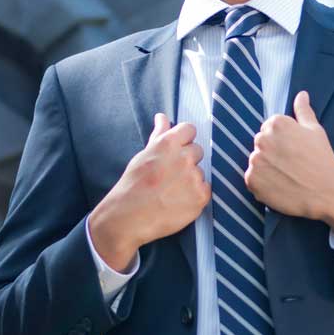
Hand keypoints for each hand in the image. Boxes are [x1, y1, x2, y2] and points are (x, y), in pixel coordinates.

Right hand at [88, 113, 208, 270]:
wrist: (128, 217)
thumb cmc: (132, 185)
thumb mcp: (143, 155)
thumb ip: (158, 134)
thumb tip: (162, 117)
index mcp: (168, 143)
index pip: (190, 129)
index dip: (184, 140)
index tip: (177, 151)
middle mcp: (184, 157)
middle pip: (198, 150)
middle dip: (187, 160)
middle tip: (171, 174)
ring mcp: (194, 177)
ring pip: (200, 171)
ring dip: (191, 179)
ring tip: (172, 191)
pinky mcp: (200, 197)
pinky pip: (205, 189)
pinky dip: (195, 195)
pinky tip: (179, 201)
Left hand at [244, 91, 333, 238]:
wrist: (327, 191)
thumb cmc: (322, 158)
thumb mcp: (315, 130)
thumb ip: (303, 110)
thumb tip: (301, 94)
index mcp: (276, 124)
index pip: (269, 128)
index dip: (282, 140)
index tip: (294, 150)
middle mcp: (262, 139)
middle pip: (261, 144)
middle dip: (272, 152)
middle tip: (291, 164)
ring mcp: (256, 161)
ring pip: (256, 161)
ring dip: (266, 167)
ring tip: (286, 175)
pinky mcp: (252, 180)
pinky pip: (252, 179)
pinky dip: (262, 183)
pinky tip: (279, 185)